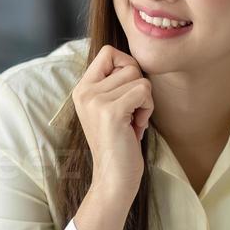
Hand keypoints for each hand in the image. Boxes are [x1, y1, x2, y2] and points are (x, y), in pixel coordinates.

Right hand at [73, 45, 152, 197]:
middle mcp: (85, 91)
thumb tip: (134, 59)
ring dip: (145, 101)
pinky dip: (147, 110)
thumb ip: (114, 84)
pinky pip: (144, 91)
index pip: (108, 51)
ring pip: (139, 78)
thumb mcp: (110, 108)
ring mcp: (96, 101)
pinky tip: (136, 127)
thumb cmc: (119, 144)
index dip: (127, 66)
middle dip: (139, 88)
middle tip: (131, 114)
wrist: (114, 178)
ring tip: (133, 122)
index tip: (127, 93)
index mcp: (82, 89)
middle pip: (129, 64)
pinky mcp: (111, 111)